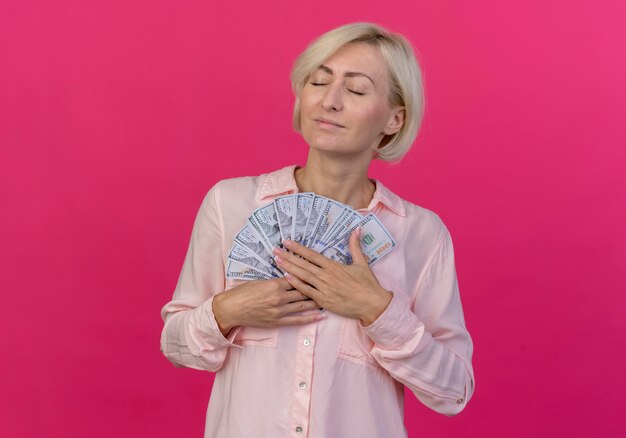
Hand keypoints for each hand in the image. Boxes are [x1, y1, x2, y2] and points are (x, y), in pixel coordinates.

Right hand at [212, 278, 323, 335]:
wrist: (231, 309)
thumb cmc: (242, 292)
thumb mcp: (259, 281)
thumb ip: (275, 280)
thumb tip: (289, 276)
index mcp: (275, 284)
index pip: (297, 278)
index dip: (308, 276)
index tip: (318, 274)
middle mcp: (279, 297)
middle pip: (303, 291)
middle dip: (315, 288)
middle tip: (328, 286)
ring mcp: (279, 310)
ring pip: (303, 305)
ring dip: (316, 302)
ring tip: (328, 299)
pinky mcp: (277, 321)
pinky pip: (297, 320)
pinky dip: (310, 318)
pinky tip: (320, 316)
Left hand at [273, 228, 391, 325]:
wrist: (372, 304)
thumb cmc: (368, 284)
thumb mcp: (362, 262)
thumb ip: (355, 246)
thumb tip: (356, 229)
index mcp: (334, 266)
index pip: (312, 255)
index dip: (298, 248)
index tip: (287, 242)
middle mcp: (327, 276)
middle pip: (303, 264)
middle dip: (288, 256)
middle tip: (275, 250)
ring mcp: (324, 289)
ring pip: (303, 277)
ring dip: (289, 268)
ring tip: (277, 261)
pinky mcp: (324, 301)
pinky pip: (307, 292)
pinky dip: (296, 285)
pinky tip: (286, 278)